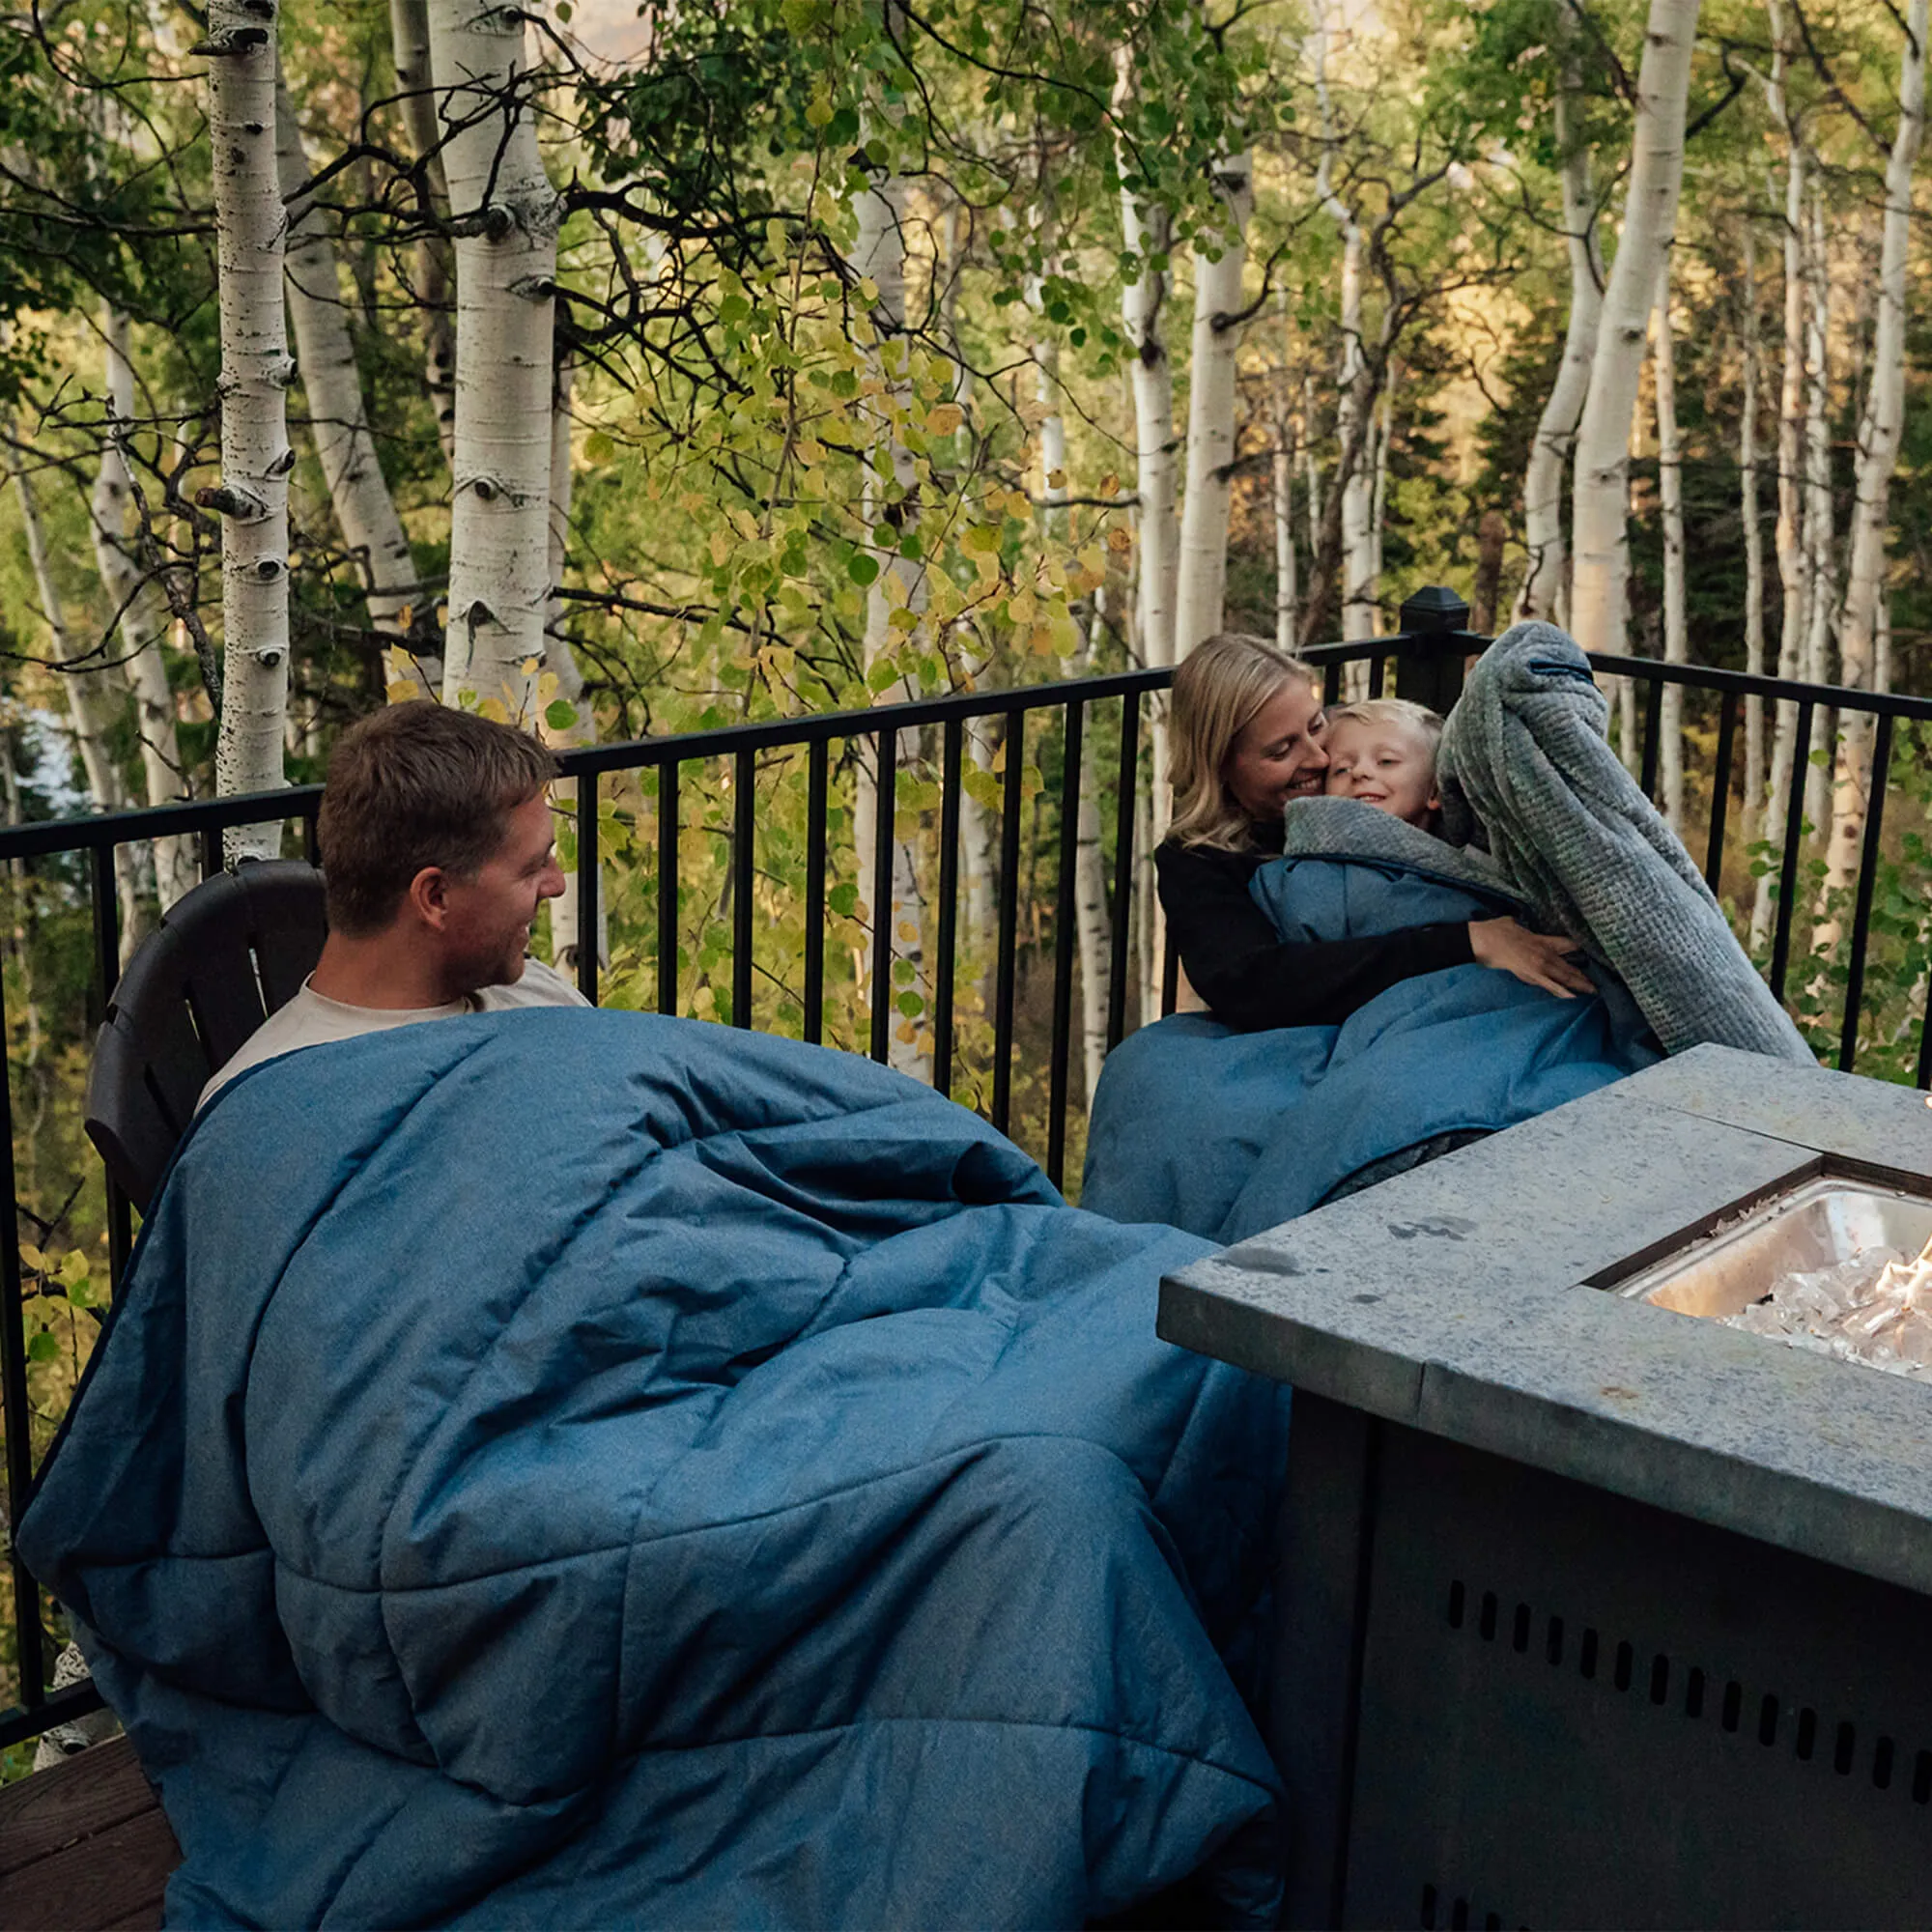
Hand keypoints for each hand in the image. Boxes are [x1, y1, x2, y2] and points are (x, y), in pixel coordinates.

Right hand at [1468, 917, 1594, 998]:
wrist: (1483, 940)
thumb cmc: (1495, 930)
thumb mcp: (1513, 923)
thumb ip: (1520, 927)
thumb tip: (1515, 923)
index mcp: (1542, 939)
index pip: (1568, 944)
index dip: (1580, 949)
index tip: (1591, 954)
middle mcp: (1544, 952)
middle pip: (1569, 966)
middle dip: (1583, 976)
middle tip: (1596, 985)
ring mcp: (1539, 965)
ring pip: (1564, 976)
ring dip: (1578, 984)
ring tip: (1590, 991)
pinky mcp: (1530, 975)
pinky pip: (1550, 985)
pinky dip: (1561, 991)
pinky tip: (1572, 997)